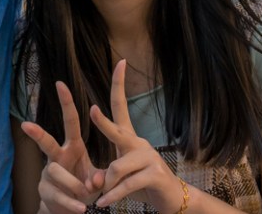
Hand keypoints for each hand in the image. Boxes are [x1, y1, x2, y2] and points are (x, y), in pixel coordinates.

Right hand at [21, 81, 103, 213]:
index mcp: (73, 147)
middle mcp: (57, 157)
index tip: (60, 83)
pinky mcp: (46, 191)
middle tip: (25, 124)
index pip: (70, 121)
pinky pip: (59, 196)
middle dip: (37, 134)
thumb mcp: (96, 178)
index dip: (66, 103)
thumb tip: (98, 180)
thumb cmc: (84, 186)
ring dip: (74, 184)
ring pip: (57, 173)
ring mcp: (49, 174)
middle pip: (47, 143)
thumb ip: (99, 176)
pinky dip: (72, 203)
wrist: (70, 209)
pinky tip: (81, 209)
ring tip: (85, 195)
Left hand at [91, 60, 180, 211]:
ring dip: (106, 185)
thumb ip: (103, 176)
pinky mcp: (154, 175)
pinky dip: (112, 196)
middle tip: (90, 110)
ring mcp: (149, 158)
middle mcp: (140, 143)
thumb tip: (91, 183)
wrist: (170, 200)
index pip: (122, 106)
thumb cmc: (141, 184)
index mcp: (130, 138)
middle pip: (118, 130)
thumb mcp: (119, 178)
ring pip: (117, 167)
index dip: (120, 84)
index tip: (120, 62)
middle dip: (102, 122)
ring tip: (100, 195)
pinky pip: (126, 184)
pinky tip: (103, 204)